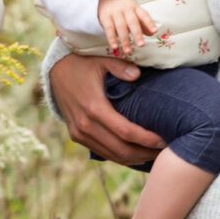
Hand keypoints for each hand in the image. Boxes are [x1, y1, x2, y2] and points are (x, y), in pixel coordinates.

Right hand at [49, 49, 162, 168]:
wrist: (54, 72)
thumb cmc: (82, 63)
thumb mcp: (101, 60)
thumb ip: (120, 67)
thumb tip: (137, 75)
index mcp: (94, 107)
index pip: (125, 131)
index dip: (146, 139)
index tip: (163, 141)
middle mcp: (85, 125)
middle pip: (121, 150)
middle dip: (145, 153)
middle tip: (165, 152)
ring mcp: (79, 133)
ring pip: (112, 155)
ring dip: (135, 158)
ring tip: (154, 154)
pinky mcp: (77, 136)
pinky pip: (103, 152)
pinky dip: (121, 156)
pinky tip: (136, 154)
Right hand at [97, 0, 156, 56]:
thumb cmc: (125, 9)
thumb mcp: (135, 13)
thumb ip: (144, 23)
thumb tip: (152, 33)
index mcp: (135, 8)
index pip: (144, 15)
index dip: (149, 23)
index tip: (154, 31)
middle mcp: (126, 9)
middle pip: (132, 22)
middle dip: (137, 33)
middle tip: (141, 45)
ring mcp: (115, 13)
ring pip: (121, 26)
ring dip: (125, 40)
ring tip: (128, 51)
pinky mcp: (105, 17)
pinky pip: (109, 28)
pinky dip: (112, 38)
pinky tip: (115, 46)